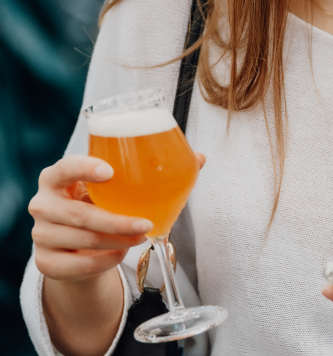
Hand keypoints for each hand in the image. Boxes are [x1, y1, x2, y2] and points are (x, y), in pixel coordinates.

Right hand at [29, 152, 205, 281]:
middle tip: (146, 222)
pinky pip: (78, 266)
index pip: (65, 167)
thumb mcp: (117, 186)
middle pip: (79, 214)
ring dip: (115, 242)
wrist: (78, 242)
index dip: (85, 168)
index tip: (111, 171)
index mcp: (56, 176)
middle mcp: (42, 204)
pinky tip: (121, 253)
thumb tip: (199, 158)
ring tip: (140, 236)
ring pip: (82, 242)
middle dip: (116, 221)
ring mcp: (40, 235)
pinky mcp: (45, 263)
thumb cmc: (101, 202)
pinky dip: (104, 262)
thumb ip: (153, 169)